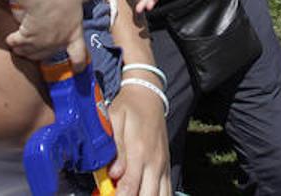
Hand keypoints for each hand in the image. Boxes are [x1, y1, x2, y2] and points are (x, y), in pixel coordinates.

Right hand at [4, 0, 88, 68]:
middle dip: (43, 51)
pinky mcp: (24, 38)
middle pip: (48, 55)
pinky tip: (10, 39)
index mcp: (73, 35)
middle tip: (39, 45)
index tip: (76, 68)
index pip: (79, 56)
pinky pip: (16, 43)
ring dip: (25, 50)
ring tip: (21, 47)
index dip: (78, 64)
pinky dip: (12, 41)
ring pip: (30, 53)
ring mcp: (40, 43)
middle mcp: (57, 43)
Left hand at [107, 80, 171, 195]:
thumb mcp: (114, 119)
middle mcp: (154, 161)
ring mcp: (163, 165)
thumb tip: (113, 174)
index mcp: (139, 151)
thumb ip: (115, 148)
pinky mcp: (166, 165)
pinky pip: (167, 190)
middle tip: (118, 195)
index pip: (130, 187)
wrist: (148, 95)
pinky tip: (145, 193)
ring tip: (132, 193)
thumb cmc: (128, 107)